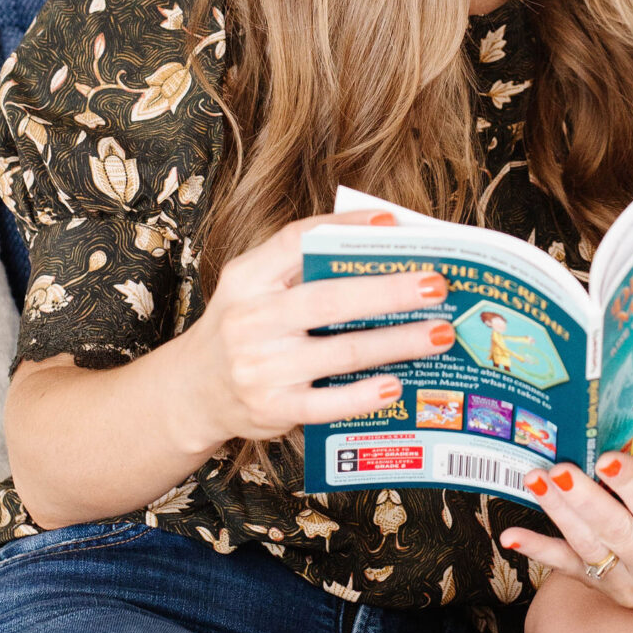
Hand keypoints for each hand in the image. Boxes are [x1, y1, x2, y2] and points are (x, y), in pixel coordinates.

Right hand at [169, 211, 452, 459]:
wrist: (193, 391)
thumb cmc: (243, 327)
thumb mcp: (254, 287)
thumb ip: (301, 267)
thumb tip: (382, 245)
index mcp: (246, 277)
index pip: (296, 241)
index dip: (344, 228)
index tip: (391, 223)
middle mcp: (249, 320)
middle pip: (328, 299)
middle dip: (389, 290)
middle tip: (437, 284)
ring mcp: (259, 367)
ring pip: (339, 352)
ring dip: (397, 342)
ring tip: (440, 333)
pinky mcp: (271, 408)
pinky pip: (326, 403)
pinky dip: (363, 395)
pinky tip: (396, 384)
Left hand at [501, 453, 632, 608]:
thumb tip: (608, 429)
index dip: (632, 484)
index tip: (606, 458)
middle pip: (618, 532)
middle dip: (585, 498)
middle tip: (560, 469)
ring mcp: (630, 586)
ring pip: (588, 546)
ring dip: (558, 512)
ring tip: (535, 481)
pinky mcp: (600, 588)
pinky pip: (565, 566)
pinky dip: (537, 549)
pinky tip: (511, 536)